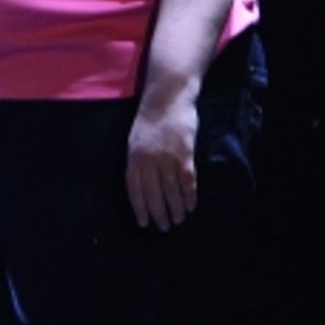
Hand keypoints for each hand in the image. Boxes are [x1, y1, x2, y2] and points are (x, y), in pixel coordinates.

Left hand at [126, 93, 198, 231]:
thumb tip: (142, 185)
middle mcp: (148, 162)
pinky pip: (187, 181)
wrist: (167, 97)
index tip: (145, 223)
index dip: (140, 209)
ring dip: (176, 208)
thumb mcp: (135, 140)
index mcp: (133, 159)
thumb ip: (138, 162)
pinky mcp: (184, 154)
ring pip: (171, 191)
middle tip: (165, 227)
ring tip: (179, 220)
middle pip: (153, 195)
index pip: (135, 191)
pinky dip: (190, 195)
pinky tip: (191, 205)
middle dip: (159, 213)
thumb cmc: (150, 119)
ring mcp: (166, 158)